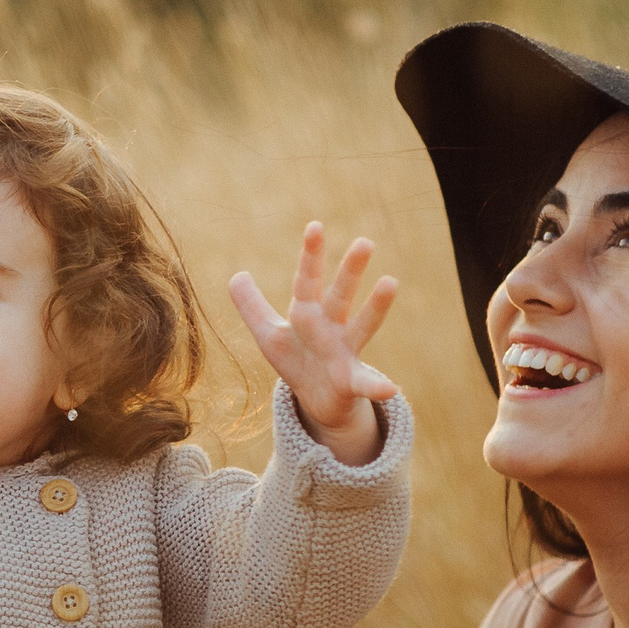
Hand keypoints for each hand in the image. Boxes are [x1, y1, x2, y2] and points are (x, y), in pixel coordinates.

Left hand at [228, 222, 398, 466]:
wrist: (319, 401)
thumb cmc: (298, 361)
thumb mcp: (268, 335)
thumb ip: (252, 306)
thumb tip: (237, 275)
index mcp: (309, 313)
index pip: (307, 280)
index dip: (310, 255)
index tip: (315, 226)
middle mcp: (331, 327)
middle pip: (340, 295)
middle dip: (349, 271)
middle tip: (364, 242)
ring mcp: (345, 352)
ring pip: (362, 326)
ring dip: (376, 306)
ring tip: (391, 282)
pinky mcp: (352, 381)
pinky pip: (366, 383)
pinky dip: (377, 386)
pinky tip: (390, 388)